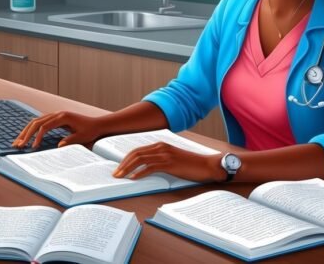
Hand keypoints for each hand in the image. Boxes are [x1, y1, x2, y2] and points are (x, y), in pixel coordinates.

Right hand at [12, 111, 104, 149]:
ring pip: (36, 121)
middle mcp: (57, 114)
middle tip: (18, 145)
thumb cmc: (90, 130)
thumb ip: (70, 140)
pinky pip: (40, 122)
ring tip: (17, 141)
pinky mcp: (55, 118)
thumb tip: (58, 146)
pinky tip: (26, 136)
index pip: (44, 127)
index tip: (33, 147)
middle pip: (36, 122)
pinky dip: (31, 129)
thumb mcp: (82, 137)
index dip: (37, 137)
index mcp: (63, 117)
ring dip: (26, 131)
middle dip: (26, 134)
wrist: (97, 124)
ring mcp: (55, 115)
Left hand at [112, 142, 226, 182]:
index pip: (137, 150)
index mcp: (160, 145)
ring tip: (121, 177)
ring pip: (140, 160)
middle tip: (115, 174)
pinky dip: (140, 173)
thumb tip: (144, 169)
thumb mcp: (172, 159)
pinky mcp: (170, 164)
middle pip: (136, 154)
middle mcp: (161, 147)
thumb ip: (159, 160)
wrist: (207, 165)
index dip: (126, 159)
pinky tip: (134, 178)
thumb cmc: (191, 165)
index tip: (118, 168)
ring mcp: (165, 155)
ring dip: (128, 169)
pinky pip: (150, 167)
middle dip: (123, 164)